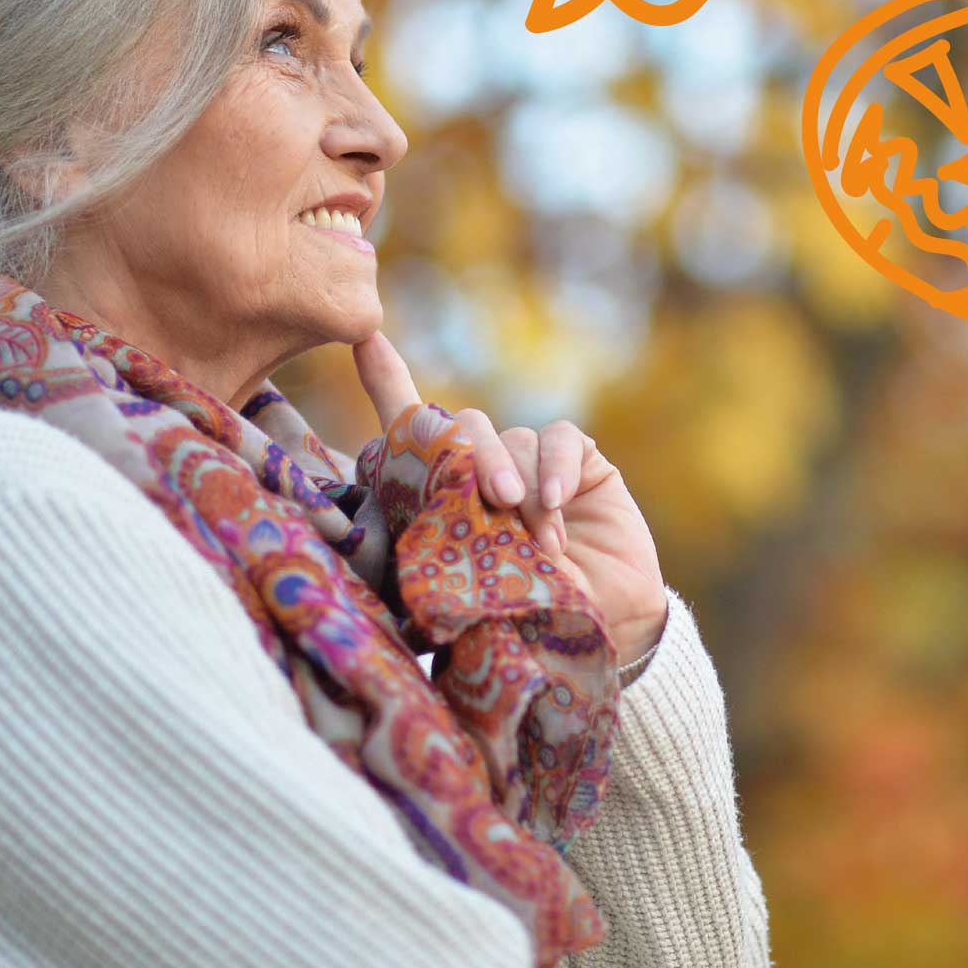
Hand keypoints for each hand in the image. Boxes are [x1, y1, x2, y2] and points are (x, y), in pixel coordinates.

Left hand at [352, 331, 668, 665]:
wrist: (603, 629)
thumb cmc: (528, 617)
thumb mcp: (471, 586)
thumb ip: (443, 544)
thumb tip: (407, 517)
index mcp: (447, 496)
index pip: (411, 430)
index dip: (388, 381)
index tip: (365, 339)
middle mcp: (485, 470)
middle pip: (464, 429)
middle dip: (475, 459)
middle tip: (497, 503)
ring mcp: (531, 463)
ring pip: (513, 439)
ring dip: (524, 486)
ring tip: (541, 541)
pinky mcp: (578, 461)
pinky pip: (558, 440)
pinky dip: (555, 468)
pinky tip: (556, 503)